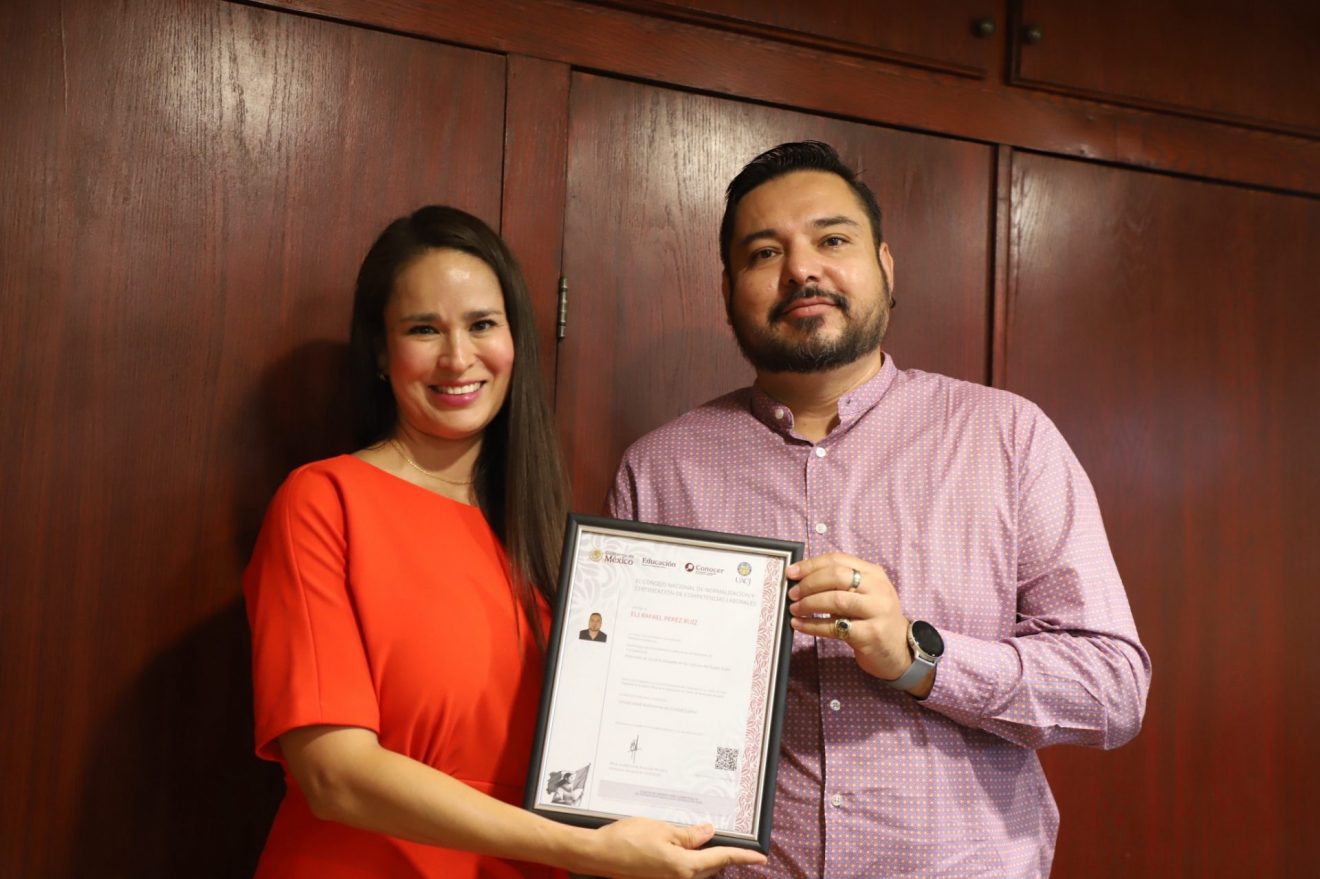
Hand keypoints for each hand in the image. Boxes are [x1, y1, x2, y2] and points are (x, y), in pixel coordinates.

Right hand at [582, 817, 765, 878]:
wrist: (596, 855)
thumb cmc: (624, 840)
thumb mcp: (661, 829)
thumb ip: (688, 834)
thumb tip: (709, 833)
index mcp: (683, 867)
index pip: (721, 860)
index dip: (743, 857)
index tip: (761, 858)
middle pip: (707, 867)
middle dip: (715, 853)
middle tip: (721, 836)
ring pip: (693, 869)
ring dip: (697, 856)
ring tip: (694, 837)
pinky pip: (678, 870)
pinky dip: (682, 859)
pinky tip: (673, 844)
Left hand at [787, 553, 927, 692]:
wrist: (899, 650)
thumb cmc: (874, 619)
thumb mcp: (864, 595)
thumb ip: (839, 584)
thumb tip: (800, 579)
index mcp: (874, 573)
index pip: (838, 560)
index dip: (811, 565)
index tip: (791, 572)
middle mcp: (878, 589)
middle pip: (837, 577)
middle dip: (809, 583)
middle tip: (793, 593)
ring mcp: (876, 611)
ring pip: (836, 600)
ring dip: (809, 604)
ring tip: (794, 609)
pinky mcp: (870, 634)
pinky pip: (835, 627)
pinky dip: (812, 625)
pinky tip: (799, 625)